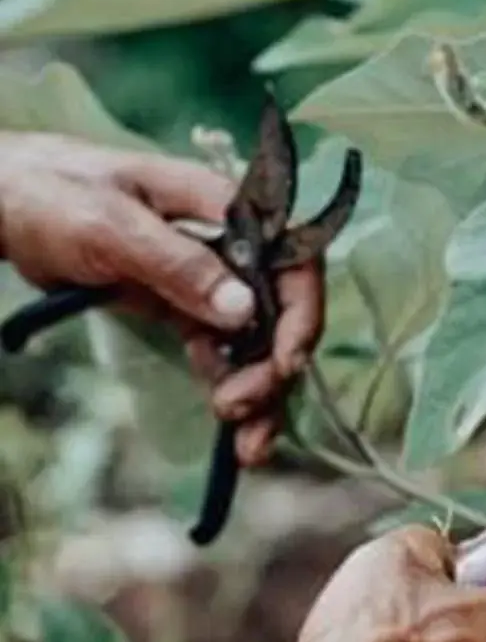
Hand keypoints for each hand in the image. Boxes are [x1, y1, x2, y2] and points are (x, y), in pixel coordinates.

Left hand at [0, 132, 323, 466]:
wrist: (7, 204)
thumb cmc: (55, 195)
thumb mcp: (112, 228)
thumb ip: (179, 265)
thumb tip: (244, 310)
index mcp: (223, 210)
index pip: (291, 261)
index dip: (300, 314)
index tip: (285, 363)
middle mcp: (229, 246)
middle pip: (280, 313)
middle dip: (272, 370)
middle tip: (237, 410)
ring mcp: (208, 280)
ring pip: (255, 343)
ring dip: (258, 395)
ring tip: (244, 447)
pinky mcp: (184, 307)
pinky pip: (222, 354)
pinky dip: (229, 388)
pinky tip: (227, 426)